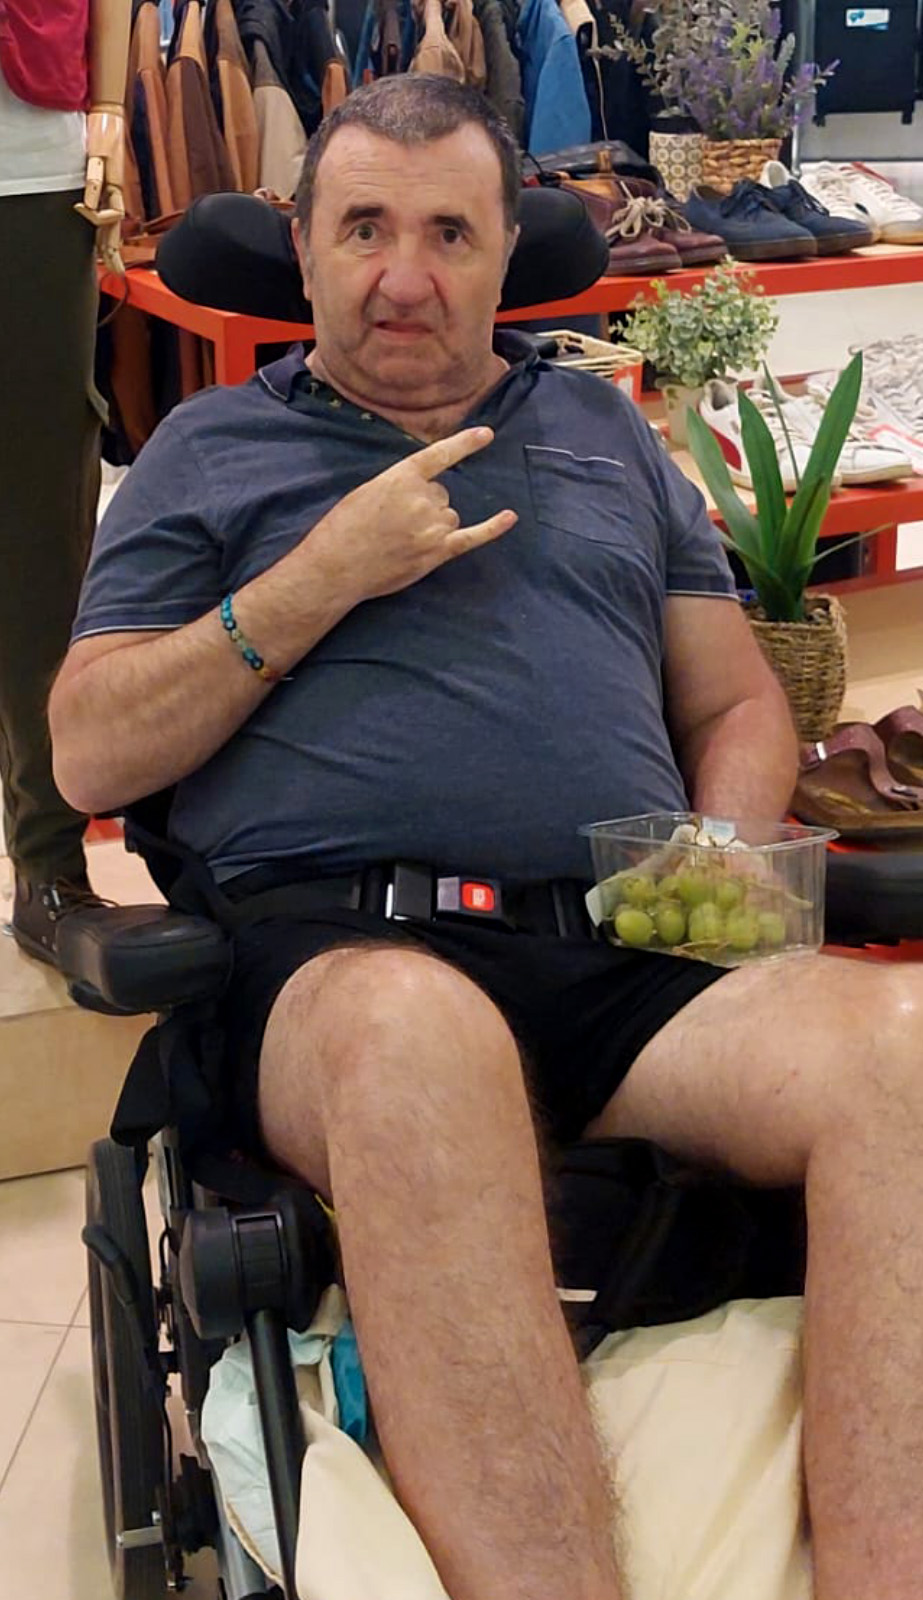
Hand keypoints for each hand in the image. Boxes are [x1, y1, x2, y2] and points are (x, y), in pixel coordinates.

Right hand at [75, 109, 126, 274]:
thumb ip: (94, 192)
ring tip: (81, 210)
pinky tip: (82, 203)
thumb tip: (86, 208)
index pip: (112, 231)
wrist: (109, 119)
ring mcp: (108, 178)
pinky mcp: (99, 160)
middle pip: (113, 228)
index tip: (116, 271)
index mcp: (111, 198)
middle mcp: (113, 193)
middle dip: (114, 252)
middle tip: (118, 272)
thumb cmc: (102, 146)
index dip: (113, 252)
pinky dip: (90, 192)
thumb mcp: (98, 174)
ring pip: (108, 208)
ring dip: (97, 218)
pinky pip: (95, 181)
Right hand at [310, 427, 517, 602]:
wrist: (337, 566)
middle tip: (395, 524)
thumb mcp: (368, 490)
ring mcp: (432, 526)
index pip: (440, 454)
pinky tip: (510, 517)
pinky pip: (472, 537)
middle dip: (425, 505)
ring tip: (402, 540)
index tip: (487, 434)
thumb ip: (400, 485)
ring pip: (450, 516)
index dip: (465, 444)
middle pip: (442, 494)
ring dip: (434, 525)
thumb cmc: (344, 528)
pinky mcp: (437, 553)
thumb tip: (424, 492)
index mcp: (402, 477)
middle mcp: (422, 498)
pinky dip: (493, 528)